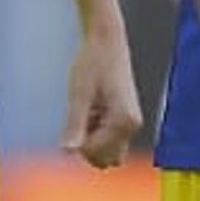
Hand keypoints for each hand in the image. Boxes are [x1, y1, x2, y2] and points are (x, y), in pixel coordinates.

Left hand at [60, 19, 142, 168]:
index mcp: (124, 121)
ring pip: (107, 151)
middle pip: (105, 160)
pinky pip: (108, 139)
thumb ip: (75, 125)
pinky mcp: (125, 119)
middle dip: (88, 145)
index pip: (96, 153)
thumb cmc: (92, 63)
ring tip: (87, 109)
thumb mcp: (78, 95)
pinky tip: (92, 107)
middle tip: (80, 115)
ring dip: (92, 138)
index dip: (79, 143)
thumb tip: (67, 152)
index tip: (75, 117)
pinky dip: (95, 130)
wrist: (106, 40)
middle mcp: (132, 126)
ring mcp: (130, 123)